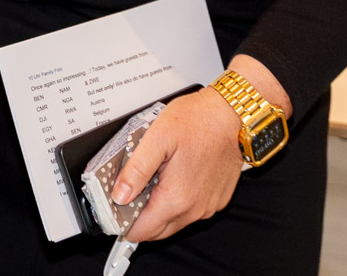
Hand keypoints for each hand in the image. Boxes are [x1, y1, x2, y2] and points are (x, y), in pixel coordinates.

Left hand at [114, 55, 290, 242]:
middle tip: (127, 196)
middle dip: (140, 219)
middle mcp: (195, 209)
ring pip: (175, 222)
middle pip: (158, 231)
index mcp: (177, 197)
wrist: (231, 115)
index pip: (144, 231)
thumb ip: (136, 170)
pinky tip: (170, 180)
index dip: (125, 225)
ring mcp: (208, 206)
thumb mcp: (156, 139)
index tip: (114, 213)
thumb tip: (120, 195)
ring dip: (159, 211)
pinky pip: (191, 212)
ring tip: (149, 183)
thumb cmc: (197, 121)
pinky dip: (177, 203)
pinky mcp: (217, 199)